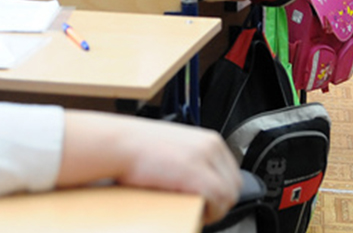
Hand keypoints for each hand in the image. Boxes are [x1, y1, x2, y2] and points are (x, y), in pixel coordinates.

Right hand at [58, 112, 240, 224]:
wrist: (119, 145)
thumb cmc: (136, 147)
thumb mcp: (173, 148)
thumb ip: (190, 160)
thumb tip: (193, 179)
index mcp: (209, 140)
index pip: (231, 172)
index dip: (222, 190)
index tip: (210, 200)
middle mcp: (212, 147)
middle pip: (234, 184)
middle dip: (221, 201)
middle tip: (204, 209)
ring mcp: (206, 160)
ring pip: (229, 196)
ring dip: (216, 209)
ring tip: (198, 212)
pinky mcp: (199, 176)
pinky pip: (218, 202)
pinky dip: (211, 213)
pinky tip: (197, 213)